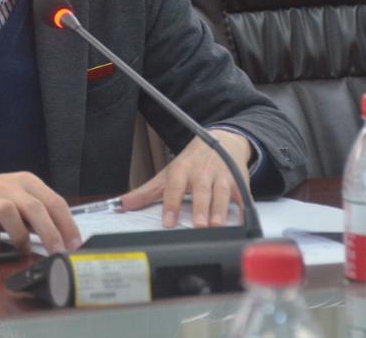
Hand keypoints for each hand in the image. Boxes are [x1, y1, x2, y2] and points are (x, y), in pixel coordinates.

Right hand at [0, 169, 81, 253]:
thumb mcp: (17, 195)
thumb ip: (37, 211)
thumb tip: (62, 237)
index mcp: (25, 182)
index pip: (53, 201)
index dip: (67, 224)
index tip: (74, 244)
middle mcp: (8, 187)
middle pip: (35, 207)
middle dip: (50, 233)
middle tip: (58, 253)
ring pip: (10, 213)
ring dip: (20, 235)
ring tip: (22, 248)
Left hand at [119, 130, 251, 227]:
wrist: (221, 140)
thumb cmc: (191, 162)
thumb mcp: (168, 173)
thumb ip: (146, 192)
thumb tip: (121, 204)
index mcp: (181, 169)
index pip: (174, 187)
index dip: (171, 204)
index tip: (168, 222)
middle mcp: (201, 171)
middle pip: (200, 190)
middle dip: (200, 207)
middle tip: (199, 225)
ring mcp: (221, 176)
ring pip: (221, 193)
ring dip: (220, 209)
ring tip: (217, 225)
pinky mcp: (239, 181)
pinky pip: (242, 195)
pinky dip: (243, 207)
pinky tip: (243, 219)